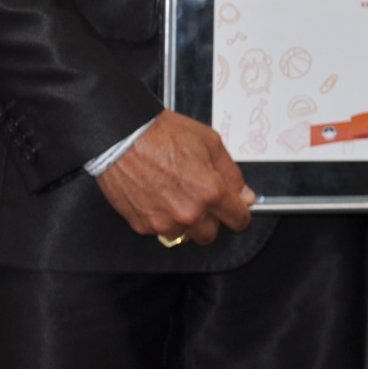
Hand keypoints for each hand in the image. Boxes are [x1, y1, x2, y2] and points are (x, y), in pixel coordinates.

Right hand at [95, 111, 254, 245]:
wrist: (122, 136)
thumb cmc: (162, 133)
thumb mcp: (210, 142)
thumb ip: (231, 173)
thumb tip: (245, 196)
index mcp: (210, 192)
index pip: (238, 220)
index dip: (240, 213)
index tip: (237, 210)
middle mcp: (189, 212)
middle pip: (211, 234)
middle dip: (211, 219)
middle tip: (201, 197)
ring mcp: (164, 222)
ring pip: (186, 235)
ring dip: (186, 221)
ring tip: (176, 193)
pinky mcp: (143, 225)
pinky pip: (162, 231)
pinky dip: (164, 218)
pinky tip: (158, 195)